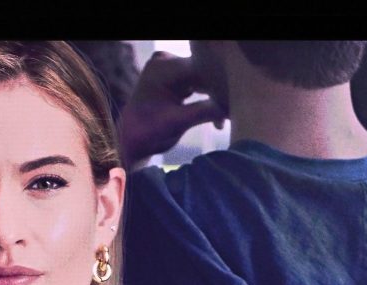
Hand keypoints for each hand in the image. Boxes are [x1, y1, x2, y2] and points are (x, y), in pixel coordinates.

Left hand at [118, 52, 226, 166]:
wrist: (130, 141)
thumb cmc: (148, 134)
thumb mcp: (178, 123)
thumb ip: (205, 111)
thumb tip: (233, 107)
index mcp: (162, 69)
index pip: (201, 69)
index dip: (221, 84)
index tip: (235, 100)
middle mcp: (166, 62)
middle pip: (204, 71)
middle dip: (219, 91)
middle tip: (235, 110)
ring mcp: (170, 67)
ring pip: (204, 77)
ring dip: (216, 96)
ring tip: (227, 116)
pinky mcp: (176, 76)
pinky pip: (199, 81)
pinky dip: (208, 97)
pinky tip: (218, 117)